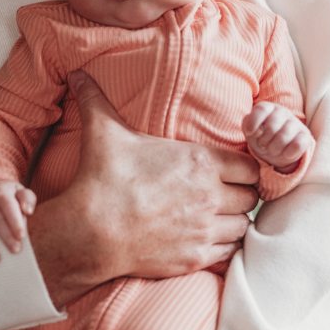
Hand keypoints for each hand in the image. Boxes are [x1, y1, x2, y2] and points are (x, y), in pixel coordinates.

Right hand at [27, 71, 259, 306]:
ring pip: (243, 225)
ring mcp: (204, 228)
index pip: (251, 167)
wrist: (90, 230)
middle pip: (251, 196)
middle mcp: (210, 195)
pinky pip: (229, 253)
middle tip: (221, 195)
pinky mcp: (195, 256)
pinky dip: (222, 247)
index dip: (243, 169)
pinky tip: (204, 239)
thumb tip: (77, 74)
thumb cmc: (101, 179)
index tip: (228, 172)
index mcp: (200, 162)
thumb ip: (96, 100)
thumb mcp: (102, 133)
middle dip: (240, 195)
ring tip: (214, 218)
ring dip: (232, 221)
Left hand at [242, 102, 312, 172]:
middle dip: (263, 140)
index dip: (253, 123)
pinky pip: (297, 145)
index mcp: (268, 108)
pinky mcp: (305, 136)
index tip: (250, 133)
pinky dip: (287, 153)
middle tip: (263, 145)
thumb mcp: (249, 130)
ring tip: (272, 150)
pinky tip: (284, 153)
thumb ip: (247, 124)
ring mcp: (296, 123)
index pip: (261, 109)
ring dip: (274, 148)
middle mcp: (283, 112)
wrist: (275, 152)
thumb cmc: (260, 138)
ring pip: (284, 137)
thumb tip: (254, 129)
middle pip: (271, 126)